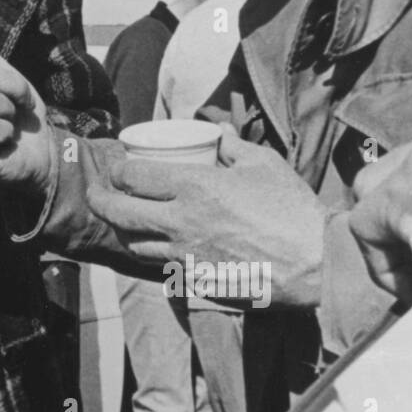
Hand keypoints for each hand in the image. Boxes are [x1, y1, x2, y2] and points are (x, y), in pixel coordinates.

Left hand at [86, 129, 327, 307]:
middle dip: (99, 201)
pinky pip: (162, 268)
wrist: (317, 263)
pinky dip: (154, 256)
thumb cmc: (293, 210)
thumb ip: (235, 146)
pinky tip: (158, 248)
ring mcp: (186, 256)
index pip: (134, 177)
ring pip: (134, 245)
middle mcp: (181, 222)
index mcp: (195, 187)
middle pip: (119, 213)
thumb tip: (220, 131)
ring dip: (123, 231)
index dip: (118, 171)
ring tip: (122, 220)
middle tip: (95, 194)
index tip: (117, 167)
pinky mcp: (197, 280)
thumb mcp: (265, 164)